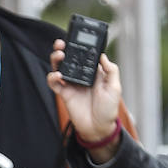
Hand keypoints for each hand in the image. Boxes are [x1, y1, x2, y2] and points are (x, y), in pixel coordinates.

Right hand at [47, 39, 122, 153]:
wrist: (98, 128)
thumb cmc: (108, 109)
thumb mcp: (115, 88)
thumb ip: (111, 70)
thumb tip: (102, 55)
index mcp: (94, 72)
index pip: (84, 55)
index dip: (79, 46)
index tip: (77, 39)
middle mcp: (81, 76)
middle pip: (69, 58)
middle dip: (64, 49)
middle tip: (62, 44)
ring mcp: (71, 84)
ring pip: (59, 67)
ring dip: (56, 59)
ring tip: (59, 55)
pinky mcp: (64, 93)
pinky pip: (54, 83)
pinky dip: (52, 77)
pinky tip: (57, 75)